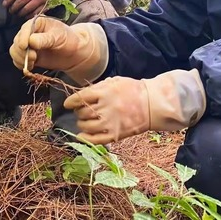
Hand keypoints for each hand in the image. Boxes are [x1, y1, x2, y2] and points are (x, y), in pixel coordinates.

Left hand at [3, 0, 54, 18]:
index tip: (4, 5)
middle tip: (11, 11)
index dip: (9, 0)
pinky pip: (35, 13)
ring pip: (27, 9)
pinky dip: (29, 16)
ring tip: (17, 14)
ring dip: (20, 13)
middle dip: (13, 8)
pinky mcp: (47, 5)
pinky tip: (26, 15)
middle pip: (20, 2)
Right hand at [10, 17, 108, 83]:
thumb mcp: (58, 36)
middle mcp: (29, 32)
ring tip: (33, 62)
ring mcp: (27, 44)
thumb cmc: (68, 39)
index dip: (23, 38)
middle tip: (34, 57)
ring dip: (20, 58)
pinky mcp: (27, 55)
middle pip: (17, 41)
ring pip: (14, 51)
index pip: (25, 29)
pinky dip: (21, 64)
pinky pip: (17, 60)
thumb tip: (31, 41)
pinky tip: (31, 66)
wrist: (73, 52)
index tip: (25, 46)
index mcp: (37, 23)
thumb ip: (45, 39)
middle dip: (22, 51)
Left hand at [62, 69, 206, 144]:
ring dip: (82, 124)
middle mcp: (106, 107)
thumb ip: (98, 87)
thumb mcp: (115, 81)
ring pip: (85, 126)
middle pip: (82, 112)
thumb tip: (81, 95)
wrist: (152, 104)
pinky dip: (85, 139)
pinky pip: (95, 140)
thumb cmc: (133, 90)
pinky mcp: (115, 135)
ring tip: (85, 121)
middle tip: (82, 111)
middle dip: (79, 112)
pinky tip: (82, 136)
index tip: (68, 104)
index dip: (71, 101)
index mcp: (105, 92)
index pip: (81, 97)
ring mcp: (110, 123)